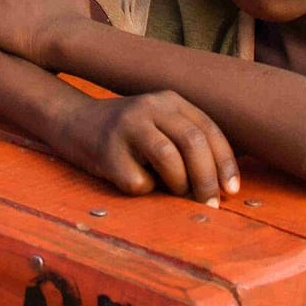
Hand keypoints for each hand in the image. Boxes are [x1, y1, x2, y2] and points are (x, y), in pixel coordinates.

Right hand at [56, 91, 240, 205]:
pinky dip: (144, 190)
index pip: (209, 130)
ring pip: (170, 159)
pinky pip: (139, 182)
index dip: (225, 163)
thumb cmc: (128, 136)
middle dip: (206, 180)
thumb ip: (188, 145)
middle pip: (193, 143)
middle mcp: (150, 106)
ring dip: (179, 185)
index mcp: (169, 100)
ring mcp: (126, 126)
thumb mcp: (160, 126)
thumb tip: (221, 189)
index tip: (231, 190)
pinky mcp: (108, 150)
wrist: (74, 122)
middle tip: (210, 205)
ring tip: (173, 192)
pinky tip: (132, 180)